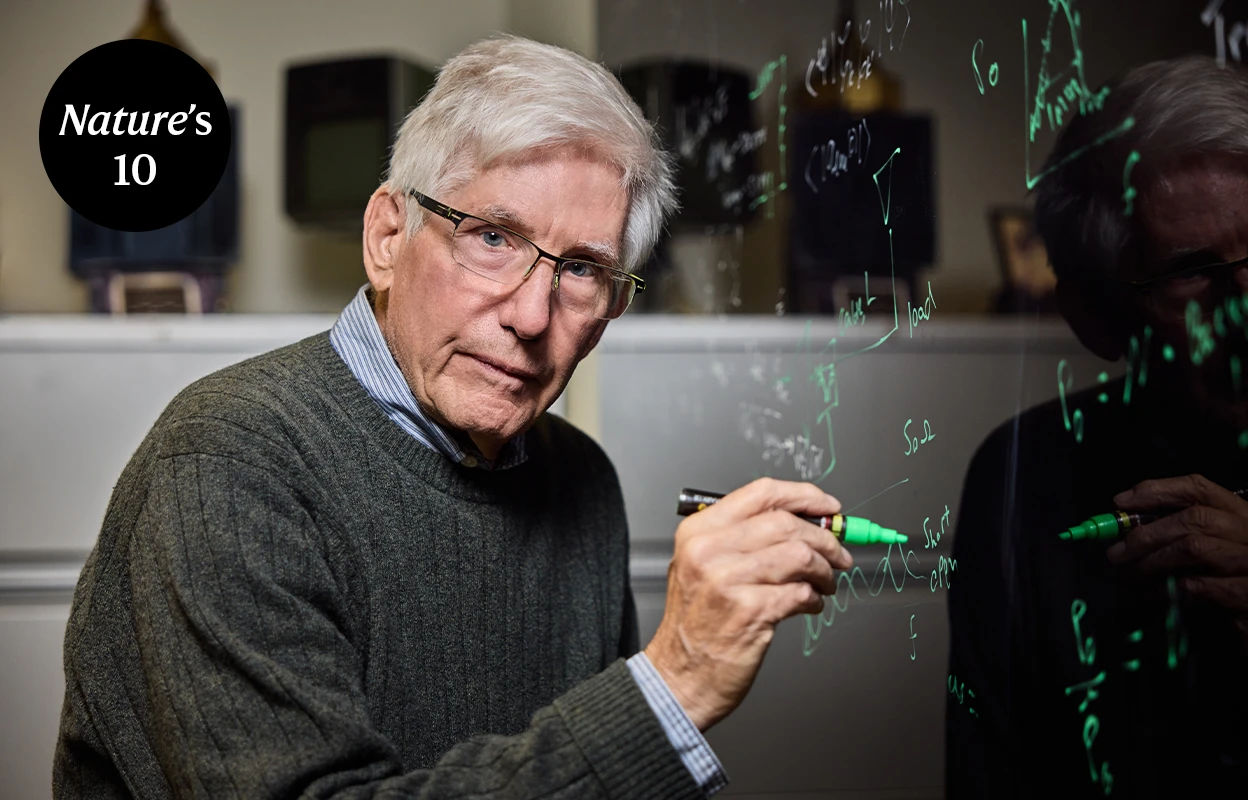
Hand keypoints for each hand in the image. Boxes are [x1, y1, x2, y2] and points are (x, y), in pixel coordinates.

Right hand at [643, 478, 852, 731]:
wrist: (678, 676)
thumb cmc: (696, 624)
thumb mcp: (702, 566)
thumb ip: (743, 539)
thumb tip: (804, 524)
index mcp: (699, 532)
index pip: (761, 494)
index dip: (804, 497)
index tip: (828, 508)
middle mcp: (709, 551)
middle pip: (786, 523)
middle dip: (824, 538)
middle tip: (839, 553)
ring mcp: (728, 580)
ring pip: (800, 555)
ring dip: (824, 570)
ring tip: (825, 583)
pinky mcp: (750, 612)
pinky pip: (801, 592)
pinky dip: (815, 598)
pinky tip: (810, 604)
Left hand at [1108, 474, 1247, 620]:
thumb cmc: (1223, 588)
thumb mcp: (1203, 556)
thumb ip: (1174, 536)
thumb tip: (1126, 531)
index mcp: (1240, 515)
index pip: (1198, 489)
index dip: (1157, 491)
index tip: (1121, 502)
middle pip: (1195, 518)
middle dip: (1147, 534)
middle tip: (1116, 554)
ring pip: (1196, 548)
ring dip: (1153, 562)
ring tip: (1130, 577)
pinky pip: (1202, 586)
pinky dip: (1169, 589)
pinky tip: (1153, 595)